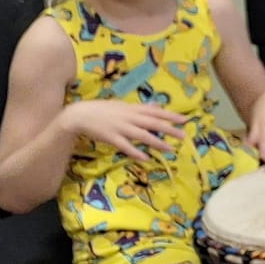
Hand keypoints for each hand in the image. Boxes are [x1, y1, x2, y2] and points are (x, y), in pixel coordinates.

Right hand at [59, 100, 183, 162]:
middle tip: (183, 135)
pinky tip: (146, 158)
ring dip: (157, 142)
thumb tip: (156, 106)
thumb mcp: (123, 105)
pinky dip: (136, 152)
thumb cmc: (102, 110)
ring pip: (142, 135)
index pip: (155, 112)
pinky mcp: (111, 138)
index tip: (185, 120)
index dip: (170, 116)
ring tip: (170, 149)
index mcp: (132, 109)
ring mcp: (120, 128)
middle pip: (152, 123)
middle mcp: (129, 117)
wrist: (80, 115)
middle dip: (169, 129)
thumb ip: (140, 108)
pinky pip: (125, 146)